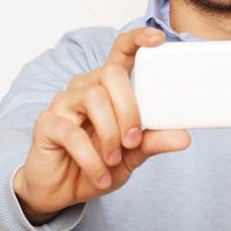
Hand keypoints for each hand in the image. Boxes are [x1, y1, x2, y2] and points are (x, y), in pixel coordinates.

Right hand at [13, 27, 190, 223]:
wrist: (62, 192)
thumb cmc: (98, 164)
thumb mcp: (133, 155)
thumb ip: (154, 142)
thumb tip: (183, 138)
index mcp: (109, 88)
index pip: (121, 52)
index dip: (137, 40)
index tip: (157, 38)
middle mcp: (85, 87)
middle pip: (112, 74)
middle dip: (129, 109)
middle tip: (133, 141)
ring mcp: (63, 103)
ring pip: (94, 98)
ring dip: (110, 134)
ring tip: (113, 160)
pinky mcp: (46, 124)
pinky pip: (73, 133)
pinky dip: (92, 159)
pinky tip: (100, 174)